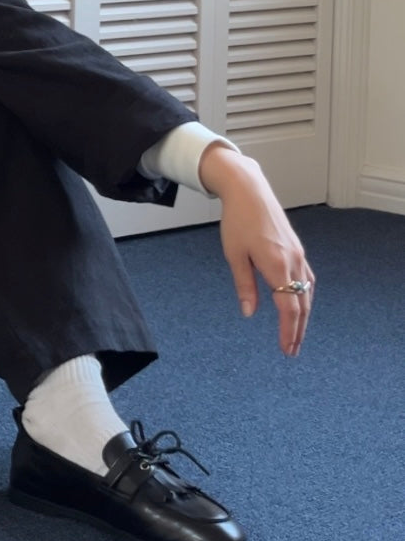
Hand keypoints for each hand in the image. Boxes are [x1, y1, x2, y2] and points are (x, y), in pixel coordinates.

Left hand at [199, 144, 315, 356]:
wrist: (249, 190)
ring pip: (307, 293)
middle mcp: (293, 261)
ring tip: (296, 333)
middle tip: (291, 350)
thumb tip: (249, 312)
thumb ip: (244, 285)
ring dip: (303, 315)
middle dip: (297, 329)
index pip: (288, 307)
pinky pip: (306, 278)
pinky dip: (305, 296)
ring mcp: (298, 254)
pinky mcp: (297, 248)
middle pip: (302, 304)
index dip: (288, 330)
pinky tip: (299, 303)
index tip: (286, 348)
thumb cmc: (238, 220)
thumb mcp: (235, 255)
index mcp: (277, 264)